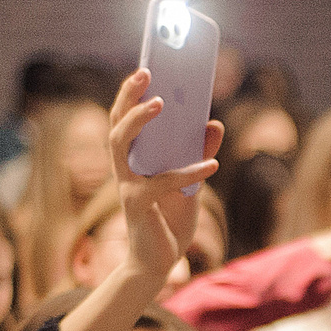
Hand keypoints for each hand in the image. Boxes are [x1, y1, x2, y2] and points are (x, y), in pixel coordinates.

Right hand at [107, 68, 223, 283]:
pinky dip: (188, 172)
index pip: (124, 118)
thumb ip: (200, 154)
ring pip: (120, 145)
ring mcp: (127, 186)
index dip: (130, 93)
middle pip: (116, 124)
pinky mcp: (138, 206)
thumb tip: (214, 123)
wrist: (159, 263)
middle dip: (127, 96)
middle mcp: (124, 168)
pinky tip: (211, 165)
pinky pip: (161, 183)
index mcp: (134, 160)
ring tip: (161, 102)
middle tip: (146, 72)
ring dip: (138, 120)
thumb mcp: (192, 184)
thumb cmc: (170, 220)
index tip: (145, 67)